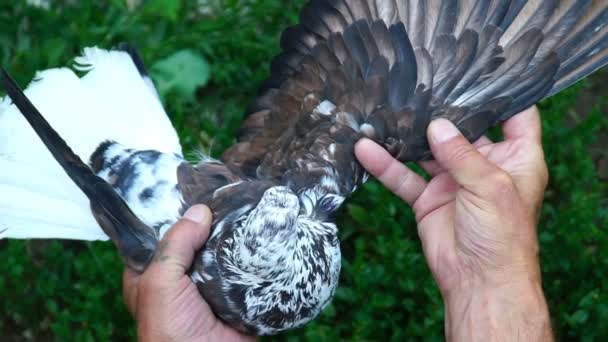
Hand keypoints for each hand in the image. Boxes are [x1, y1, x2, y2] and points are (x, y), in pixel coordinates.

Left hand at [123, 205, 254, 341]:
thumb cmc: (172, 333)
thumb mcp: (159, 284)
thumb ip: (173, 246)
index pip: (158, 234)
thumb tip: (199, 211)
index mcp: (151, 275)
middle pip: (195, 241)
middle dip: (209, 222)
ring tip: (248, 207)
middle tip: (228, 195)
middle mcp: (180, 279)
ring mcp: (210, 287)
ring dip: (234, 237)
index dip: (173, 214)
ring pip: (222, 253)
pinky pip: (244, 269)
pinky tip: (261, 235)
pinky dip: (252, 256)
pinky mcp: (236, 295)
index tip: (193, 191)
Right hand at [355, 107, 552, 340]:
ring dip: (407, 136)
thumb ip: (462, 153)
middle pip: (463, 129)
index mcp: (515, 159)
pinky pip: (404, 177)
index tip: (482, 71)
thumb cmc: (503, 237)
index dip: (503, 94)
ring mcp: (454, 181)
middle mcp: (484, 165)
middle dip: (443, 111)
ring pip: (427, 151)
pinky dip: (386, 164)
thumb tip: (437, 125)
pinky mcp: (429, 198)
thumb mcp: (490, 186)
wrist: (479, 280)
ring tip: (384, 113)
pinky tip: (366, 150)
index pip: (516, 117)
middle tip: (421, 84)